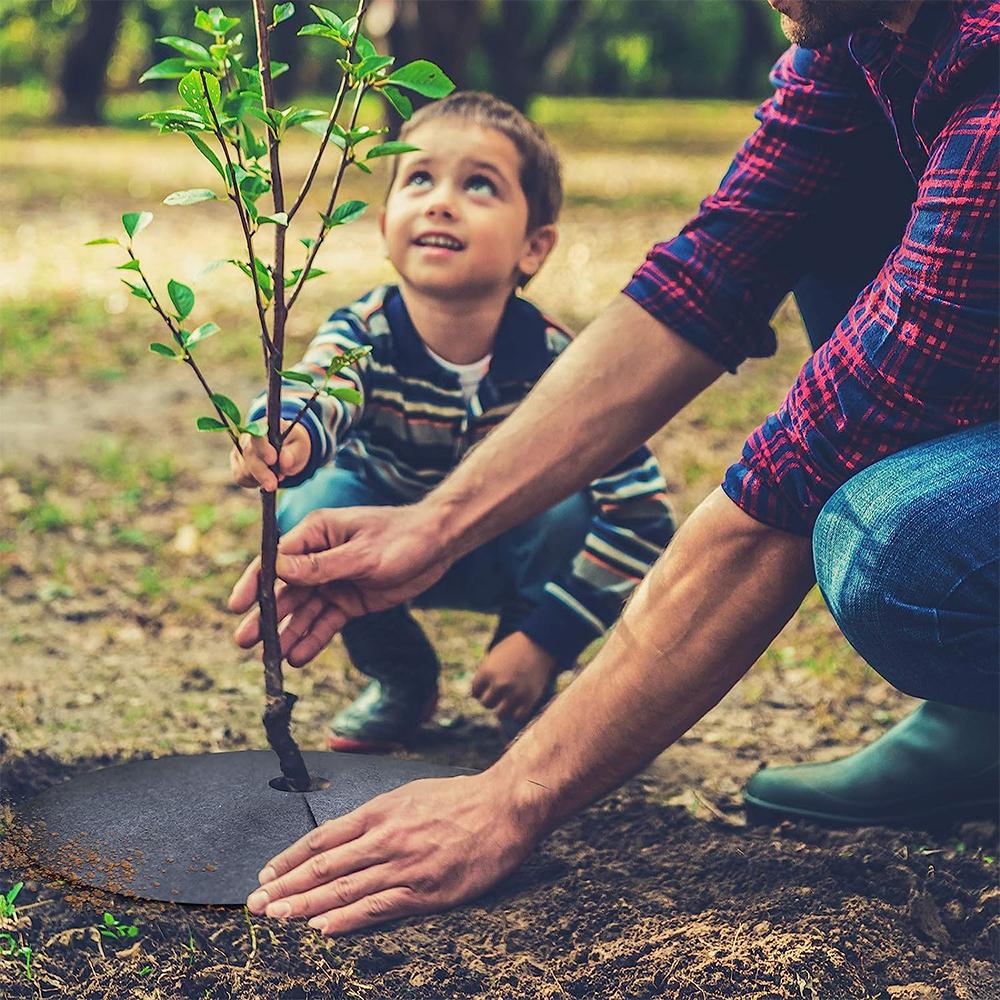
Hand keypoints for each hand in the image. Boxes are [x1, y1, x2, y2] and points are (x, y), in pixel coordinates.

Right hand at [228, 503, 454, 665]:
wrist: (438, 545)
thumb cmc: (402, 537)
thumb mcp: (363, 554)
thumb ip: (322, 565)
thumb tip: (279, 569)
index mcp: (316, 534)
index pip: (276, 559)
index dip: (255, 583)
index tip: (238, 606)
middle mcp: (318, 558)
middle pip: (285, 590)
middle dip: (266, 616)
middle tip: (245, 642)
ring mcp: (334, 580)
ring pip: (304, 611)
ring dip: (287, 633)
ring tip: (270, 658)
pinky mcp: (350, 600)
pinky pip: (326, 622)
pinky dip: (313, 639)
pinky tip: (298, 658)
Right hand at [229, 421, 310, 491]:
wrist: (287, 449)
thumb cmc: (293, 445)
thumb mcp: (300, 446)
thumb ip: (293, 453)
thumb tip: (285, 460)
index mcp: (264, 426)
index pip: (258, 435)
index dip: (263, 448)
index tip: (273, 460)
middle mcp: (247, 436)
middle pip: (248, 454)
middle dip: (261, 472)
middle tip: (273, 485)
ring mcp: (239, 449)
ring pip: (243, 468)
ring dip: (259, 479)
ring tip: (275, 479)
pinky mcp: (236, 463)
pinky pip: (240, 477)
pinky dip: (253, 482)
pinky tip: (263, 480)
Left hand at [245, 772, 540, 934]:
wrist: (504, 806)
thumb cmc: (460, 798)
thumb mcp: (411, 794)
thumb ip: (379, 815)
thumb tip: (346, 833)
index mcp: (381, 811)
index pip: (323, 837)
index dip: (291, 859)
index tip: (267, 875)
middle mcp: (386, 837)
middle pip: (325, 866)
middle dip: (286, 887)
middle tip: (256, 904)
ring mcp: (405, 866)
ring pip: (345, 889)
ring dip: (306, 906)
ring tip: (276, 918)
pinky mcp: (426, 891)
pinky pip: (378, 908)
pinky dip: (348, 920)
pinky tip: (324, 929)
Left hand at [471, 632, 556, 721]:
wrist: (540, 643)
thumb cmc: (515, 648)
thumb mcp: (494, 656)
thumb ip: (485, 675)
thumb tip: (477, 695)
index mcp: (487, 672)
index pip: (475, 692)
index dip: (482, 689)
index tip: (490, 684)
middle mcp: (499, 684)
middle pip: (486, 703)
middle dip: (491, 699)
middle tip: (500, 693)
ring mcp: (514, 693)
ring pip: (500, 714)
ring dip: (503, 709)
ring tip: (508, 701)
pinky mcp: (529, 699)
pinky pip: (517, 717)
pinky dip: (517, 713)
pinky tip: (519, 704)